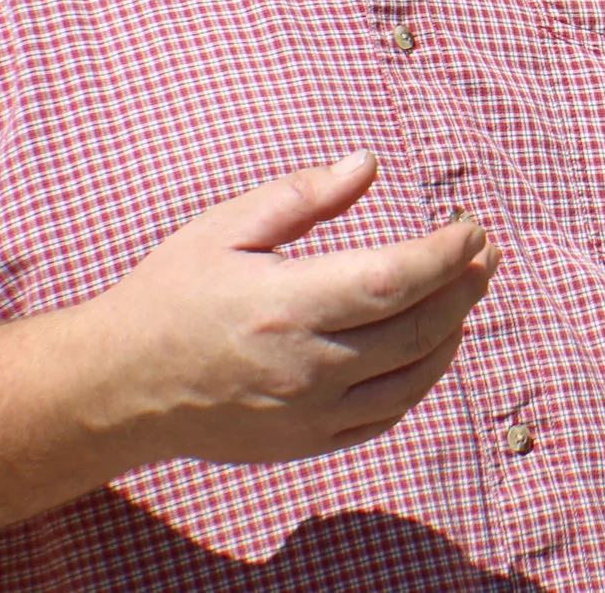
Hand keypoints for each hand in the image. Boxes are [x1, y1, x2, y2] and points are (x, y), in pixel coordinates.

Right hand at [84, 152, 496, 464]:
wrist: (120, 386)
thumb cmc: (172, 293)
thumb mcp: (226, 227)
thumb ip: (302, 195)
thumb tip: (368, 163)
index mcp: (288, 304)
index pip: (397, 278)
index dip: (447, 252)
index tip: (471, 226)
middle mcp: (307, 366)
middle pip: (419, 328)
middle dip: (465, 286)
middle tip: (485, 254)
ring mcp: (311, 413)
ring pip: (414, 376)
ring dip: (452, 331)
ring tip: (466, 293)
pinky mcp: (309, 441)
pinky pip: (387, 414)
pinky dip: (421, 379)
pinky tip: (429, 346)